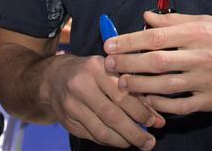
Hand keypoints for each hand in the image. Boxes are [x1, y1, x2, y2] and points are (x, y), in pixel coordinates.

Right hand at [44, 54, 163, 148]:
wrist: (54, 77)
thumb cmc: (89, 72)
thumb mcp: (109, 70)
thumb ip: (132, 90)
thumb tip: (157, 117)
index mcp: (95, 68)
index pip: (123, 95)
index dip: (141, 112)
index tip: (155, 122)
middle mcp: (81, 86)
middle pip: (113, 116)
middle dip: (135, 133)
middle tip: (150, 142)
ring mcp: (71, 106)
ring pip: (102, 131)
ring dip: (124, 141)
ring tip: (139, 144)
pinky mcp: (67, 121)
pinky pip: (93, 136)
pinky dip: (110, 141)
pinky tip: (121, 140)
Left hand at [104, 12, 211, 114]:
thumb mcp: (208, 21)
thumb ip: (175, 21)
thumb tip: (146, 17)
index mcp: (198, 32)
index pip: (155, 37)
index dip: (129, 41)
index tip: (110, 45)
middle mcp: (201, 56)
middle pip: (155, 61)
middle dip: (127, 64)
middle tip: (108, 65)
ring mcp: (206, 81)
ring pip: (164, 85)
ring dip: (138, 86)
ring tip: (121, 84)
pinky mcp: (211, 101)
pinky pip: (180, 106)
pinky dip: (161, 104)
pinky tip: (147, 100)